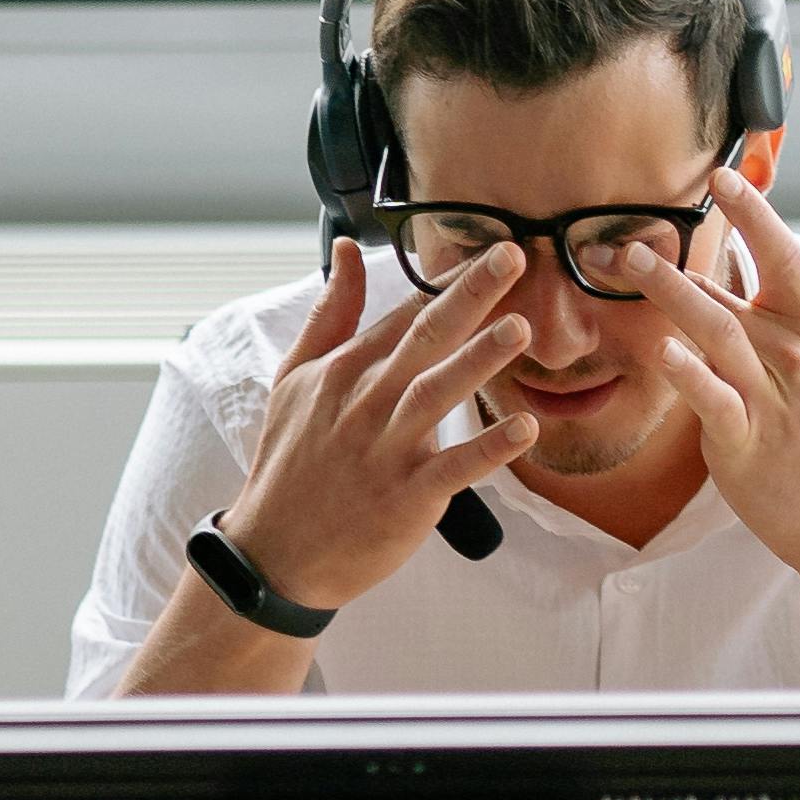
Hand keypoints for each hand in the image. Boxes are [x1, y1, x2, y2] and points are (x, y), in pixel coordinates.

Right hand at [209, 238, 544, 621]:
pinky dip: (489, 449)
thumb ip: (331, 312)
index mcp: (346, 370)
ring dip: (480, 359)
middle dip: (470, 295)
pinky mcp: (407, 497)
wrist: (274, 553)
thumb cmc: (290, 461)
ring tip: (520, 327)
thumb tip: (346, 247)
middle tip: (513, 256)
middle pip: (426, 338)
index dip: (449, 280)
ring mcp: (388, 450)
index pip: (404, 313)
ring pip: (439, 393)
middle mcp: (368, 402)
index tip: (491, 247)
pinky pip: (454, 468)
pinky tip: (525, 428)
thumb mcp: (295, 378)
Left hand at [605, 184, 799, 680]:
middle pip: (733, 293)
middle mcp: (793, 356)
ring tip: (631, 267)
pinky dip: (690, 375)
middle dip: (683, 258)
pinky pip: (714, 402)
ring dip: (673, 296)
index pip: (782, 256)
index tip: (721, 177)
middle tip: (634, 232)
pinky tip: (664, 351)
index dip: (751, 212)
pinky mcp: (745, 444)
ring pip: (716, 334)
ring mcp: (770, 400)